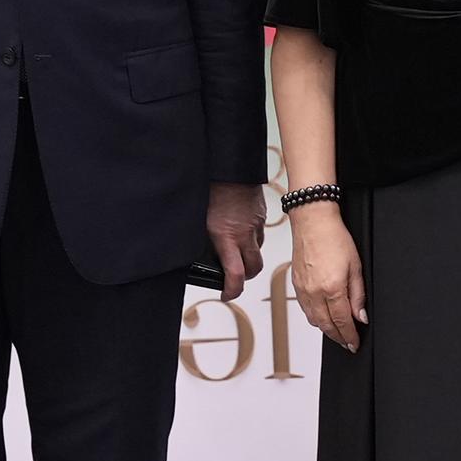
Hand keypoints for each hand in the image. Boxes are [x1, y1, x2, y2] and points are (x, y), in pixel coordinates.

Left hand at [206, 182, 264, 298]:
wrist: (231, 165)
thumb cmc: (211, 189)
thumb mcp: (200, 220)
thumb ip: (204, 239)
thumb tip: (199, 253)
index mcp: (226, 237)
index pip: (235, 275)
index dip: (231, 290)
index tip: (225, 294)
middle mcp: (245, 234)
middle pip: (254, 268)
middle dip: (245, 276)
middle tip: (232, 277)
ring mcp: (256, 224)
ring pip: (257, 250)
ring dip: (248, 255)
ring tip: (234, 249)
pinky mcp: (262, 214)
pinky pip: (259, 233)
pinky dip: (251, 238)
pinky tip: (239, 229)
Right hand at [289, 205, 364, 348]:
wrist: (312, 222)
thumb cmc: (335, 238)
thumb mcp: (356, 267)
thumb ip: (358, 295)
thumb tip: (360, 317)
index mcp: (332, 288)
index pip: (342, 322)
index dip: (349, 336)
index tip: (354, 344)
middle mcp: (314, 292)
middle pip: (326, 325)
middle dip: (338, 337)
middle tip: (348, 343)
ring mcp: (303, 290)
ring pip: (314, 320)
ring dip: (326, 330)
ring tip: (338, 333)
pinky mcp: (296, 285)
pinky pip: (305, 309)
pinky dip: (315, 318)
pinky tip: (323, 317)